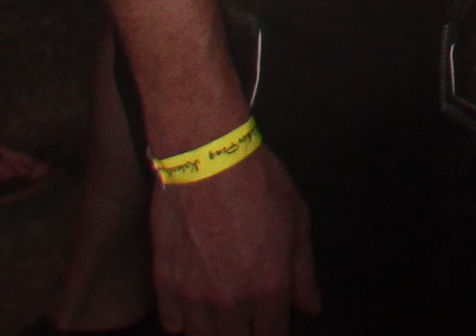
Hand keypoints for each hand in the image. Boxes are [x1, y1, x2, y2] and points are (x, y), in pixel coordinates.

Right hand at [150, 143, 319, 335]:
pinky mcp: (165, 282)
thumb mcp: (297, 221)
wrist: (207, 157)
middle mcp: (230, 301)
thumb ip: (303, 272)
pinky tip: (193, 306)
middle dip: (245, 333)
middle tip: (247, 318)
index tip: (272, 324)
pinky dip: (182, 320)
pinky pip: (171, 323)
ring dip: (214, 331)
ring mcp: (193, 295)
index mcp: (269, 288)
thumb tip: (310, 307)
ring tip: (221, 315)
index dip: (274, 333)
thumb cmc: (257, 183)